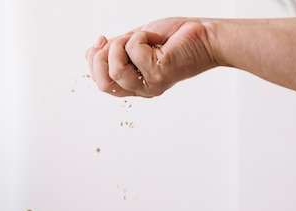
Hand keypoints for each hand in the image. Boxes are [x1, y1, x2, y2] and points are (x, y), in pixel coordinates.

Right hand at [85, 18, 219, 97]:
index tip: (101, 40)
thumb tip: (90, 51)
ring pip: (115, 70)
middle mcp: (142, 89)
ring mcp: (150, 84)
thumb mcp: (135, 42)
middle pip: (103, 84)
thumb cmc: (174, 37)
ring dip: (120, 45)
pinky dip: (141, 36)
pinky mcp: (158, 74)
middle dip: (100, 57)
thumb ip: (115, 50)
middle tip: (115, 40)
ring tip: (138, 37)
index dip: (93, 61)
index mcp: (135, 85)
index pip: (101, 83)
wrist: (205, 36)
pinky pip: (133, 51)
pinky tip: (156, 38)